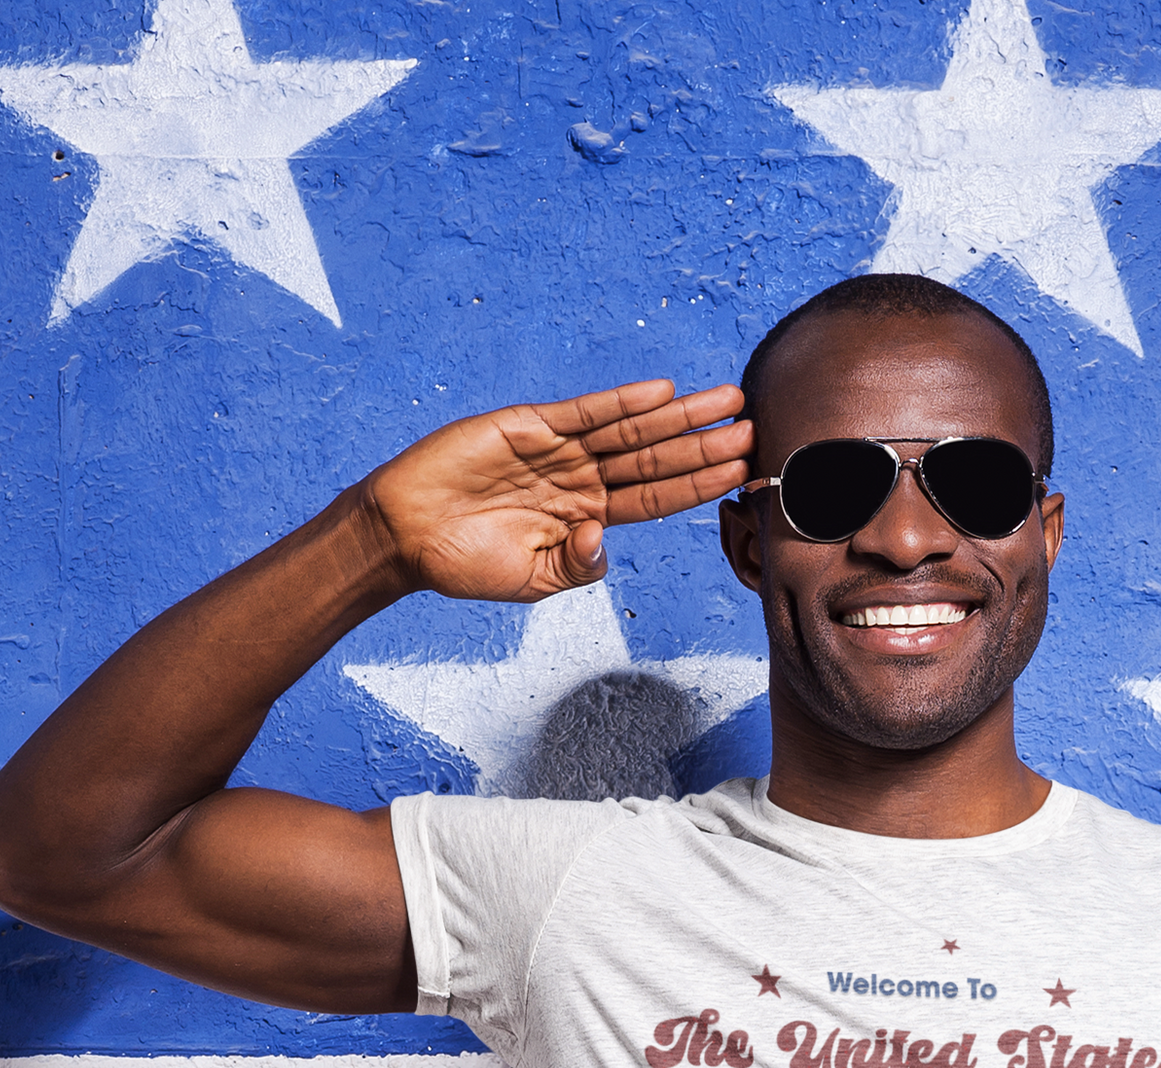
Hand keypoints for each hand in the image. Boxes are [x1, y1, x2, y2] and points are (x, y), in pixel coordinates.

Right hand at [361, 377, 752, 604]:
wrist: (406, 536)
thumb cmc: (465, 564)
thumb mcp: (531, 581)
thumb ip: (575, 565)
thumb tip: (603, 539)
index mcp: (589, 518)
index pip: (658, 500)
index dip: (701, 485)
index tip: (743, 472)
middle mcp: (582, 479)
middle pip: (658, 460)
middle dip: (705, 443)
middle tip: (754, 424)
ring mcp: (560, 450)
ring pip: (632, 431)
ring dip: (680, 417)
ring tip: (726, 402)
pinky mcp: (530, 425)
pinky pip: (585, 412)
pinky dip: (622, 402)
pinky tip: (662, 394)